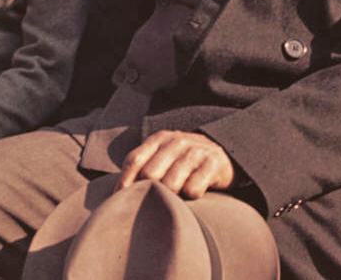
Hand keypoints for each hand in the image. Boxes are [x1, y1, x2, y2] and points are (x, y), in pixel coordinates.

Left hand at [118, 130, 234, 198]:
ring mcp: (195, 151)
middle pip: (150, 174)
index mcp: (159, 139)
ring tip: (176, 198)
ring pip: (170, 184)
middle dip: (149, 192)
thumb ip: (143, 166)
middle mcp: (176, 141)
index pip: (133, 160)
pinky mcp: (213, 163)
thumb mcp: (164, 156)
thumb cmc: (184, 162)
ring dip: (171, 196)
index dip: (124, 182)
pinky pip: (193, 189)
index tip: (118, 201)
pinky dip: (191, 196)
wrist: (223, 155)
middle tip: (155, 201)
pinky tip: (195, 193)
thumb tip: (116, 194)